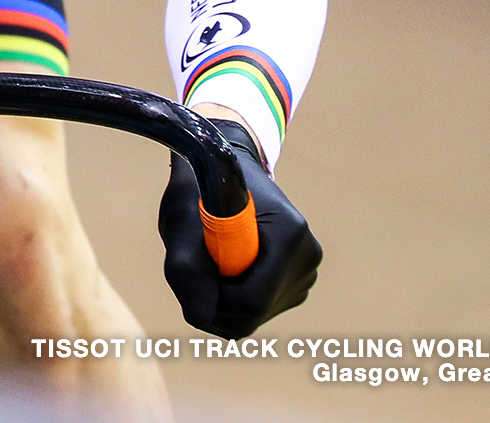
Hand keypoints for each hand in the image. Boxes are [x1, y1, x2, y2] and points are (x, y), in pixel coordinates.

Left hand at [158, 119, 320, 338]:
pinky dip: (232, 298)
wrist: (222, 171)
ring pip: (254, 316)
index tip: (191, 274)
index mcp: (289, 235)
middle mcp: (307, 257)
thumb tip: (199, 318)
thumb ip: (186, 271)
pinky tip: (224, 266)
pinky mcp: (296, 282)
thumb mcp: (182, 220)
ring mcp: (306, 272)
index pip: (252, 301)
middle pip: (254, 313)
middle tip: (193, 266)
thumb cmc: (201, 189)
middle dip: (215, 301)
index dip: (213, 300)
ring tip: (210, 257)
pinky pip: (258, 310)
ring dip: (221, 299)